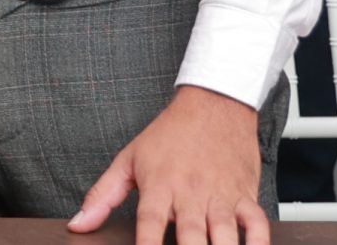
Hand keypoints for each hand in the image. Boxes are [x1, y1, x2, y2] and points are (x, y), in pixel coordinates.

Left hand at [71, 85, 266, 244]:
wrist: (213, 105)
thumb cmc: (168, 136)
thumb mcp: (128, 160)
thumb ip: (102, 196)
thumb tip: (78, 225)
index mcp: (159, 186)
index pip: (149, 224)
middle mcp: (190, 193)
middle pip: (190, 236)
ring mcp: (221, 196)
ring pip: (225, 235)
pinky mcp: (246, 195)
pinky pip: (258, 225)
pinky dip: (259, 243)